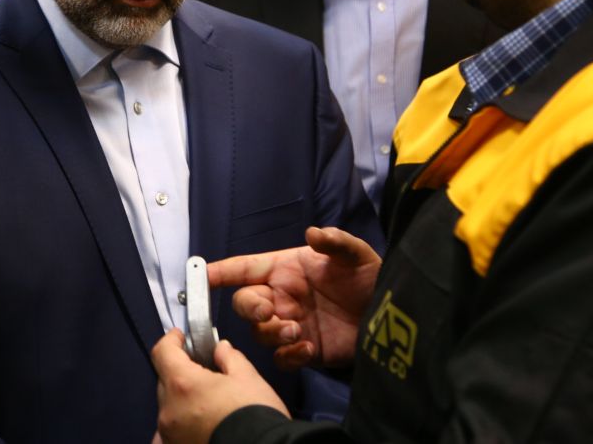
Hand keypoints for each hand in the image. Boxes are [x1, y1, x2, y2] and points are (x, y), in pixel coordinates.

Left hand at [152, 329, 288, 443]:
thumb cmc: (255, 414)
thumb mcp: (247, 378)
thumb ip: (229, 358)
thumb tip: (220, 349)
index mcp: (183, 384)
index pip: (162, 352)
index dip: (171, 340)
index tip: (180, 336)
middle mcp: (169, 409)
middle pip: (165, 379)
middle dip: (180, 371)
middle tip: (202, 370)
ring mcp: (169, 433)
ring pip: (168, 405)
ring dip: (181, 397)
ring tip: (205, 400)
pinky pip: (169, 430)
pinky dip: (179, 422)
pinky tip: (194, 423)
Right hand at [210, 226, 381, 369]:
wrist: (393, 317)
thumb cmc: (370, 278)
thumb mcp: (356, 254)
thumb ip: (335, 242)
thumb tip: (312, 234)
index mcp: (286, 269)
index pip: (244, 268)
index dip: (220, 271)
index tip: (199, 275)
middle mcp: (282, 297)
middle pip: (244, 304)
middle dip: (250, 308)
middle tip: (270, 311)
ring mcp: (291, 324)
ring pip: (259, 333)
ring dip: (270, 332)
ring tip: (295, 331)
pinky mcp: (304, 351)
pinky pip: (280, 359)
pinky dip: (288, 355)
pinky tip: (307, 348)